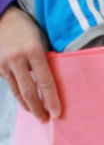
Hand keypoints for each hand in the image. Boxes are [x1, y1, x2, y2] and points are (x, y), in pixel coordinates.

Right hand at [0, 6, 60, 121]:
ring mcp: (5, 64)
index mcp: (34, 51)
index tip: (58, 112)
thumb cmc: (25, 25)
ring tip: (37, 113)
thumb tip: (55, 73)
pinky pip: (10, 83)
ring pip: (17, 91)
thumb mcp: (40, 37)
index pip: (45, 81)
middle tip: (46, 119)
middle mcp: (17, 60)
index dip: (52, 99)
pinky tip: (25, 99)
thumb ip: (45, 56)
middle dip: (38, 108)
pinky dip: (18, 93)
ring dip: (27, 105)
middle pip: (28, 91)